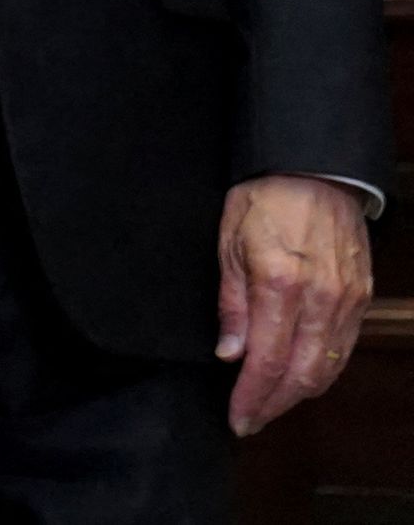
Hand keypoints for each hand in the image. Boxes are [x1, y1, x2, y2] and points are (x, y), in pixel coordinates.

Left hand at [220, 174, 372, 434]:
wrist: (315, 170)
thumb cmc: (263, 199)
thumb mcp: (228, 241)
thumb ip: (232, 302)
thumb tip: (230, 353)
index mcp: (280, 284)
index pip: (267, 360)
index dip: (252, 397)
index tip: (237, 417)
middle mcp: (320, 299)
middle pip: (301, 375)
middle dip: (274, 405)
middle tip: (250, 419)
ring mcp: (346, 301)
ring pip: (327, 368)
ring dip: (298, 394)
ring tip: (270, 404)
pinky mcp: (361, 298)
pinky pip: (343, 349)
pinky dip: (322, 371)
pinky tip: (300, 377)